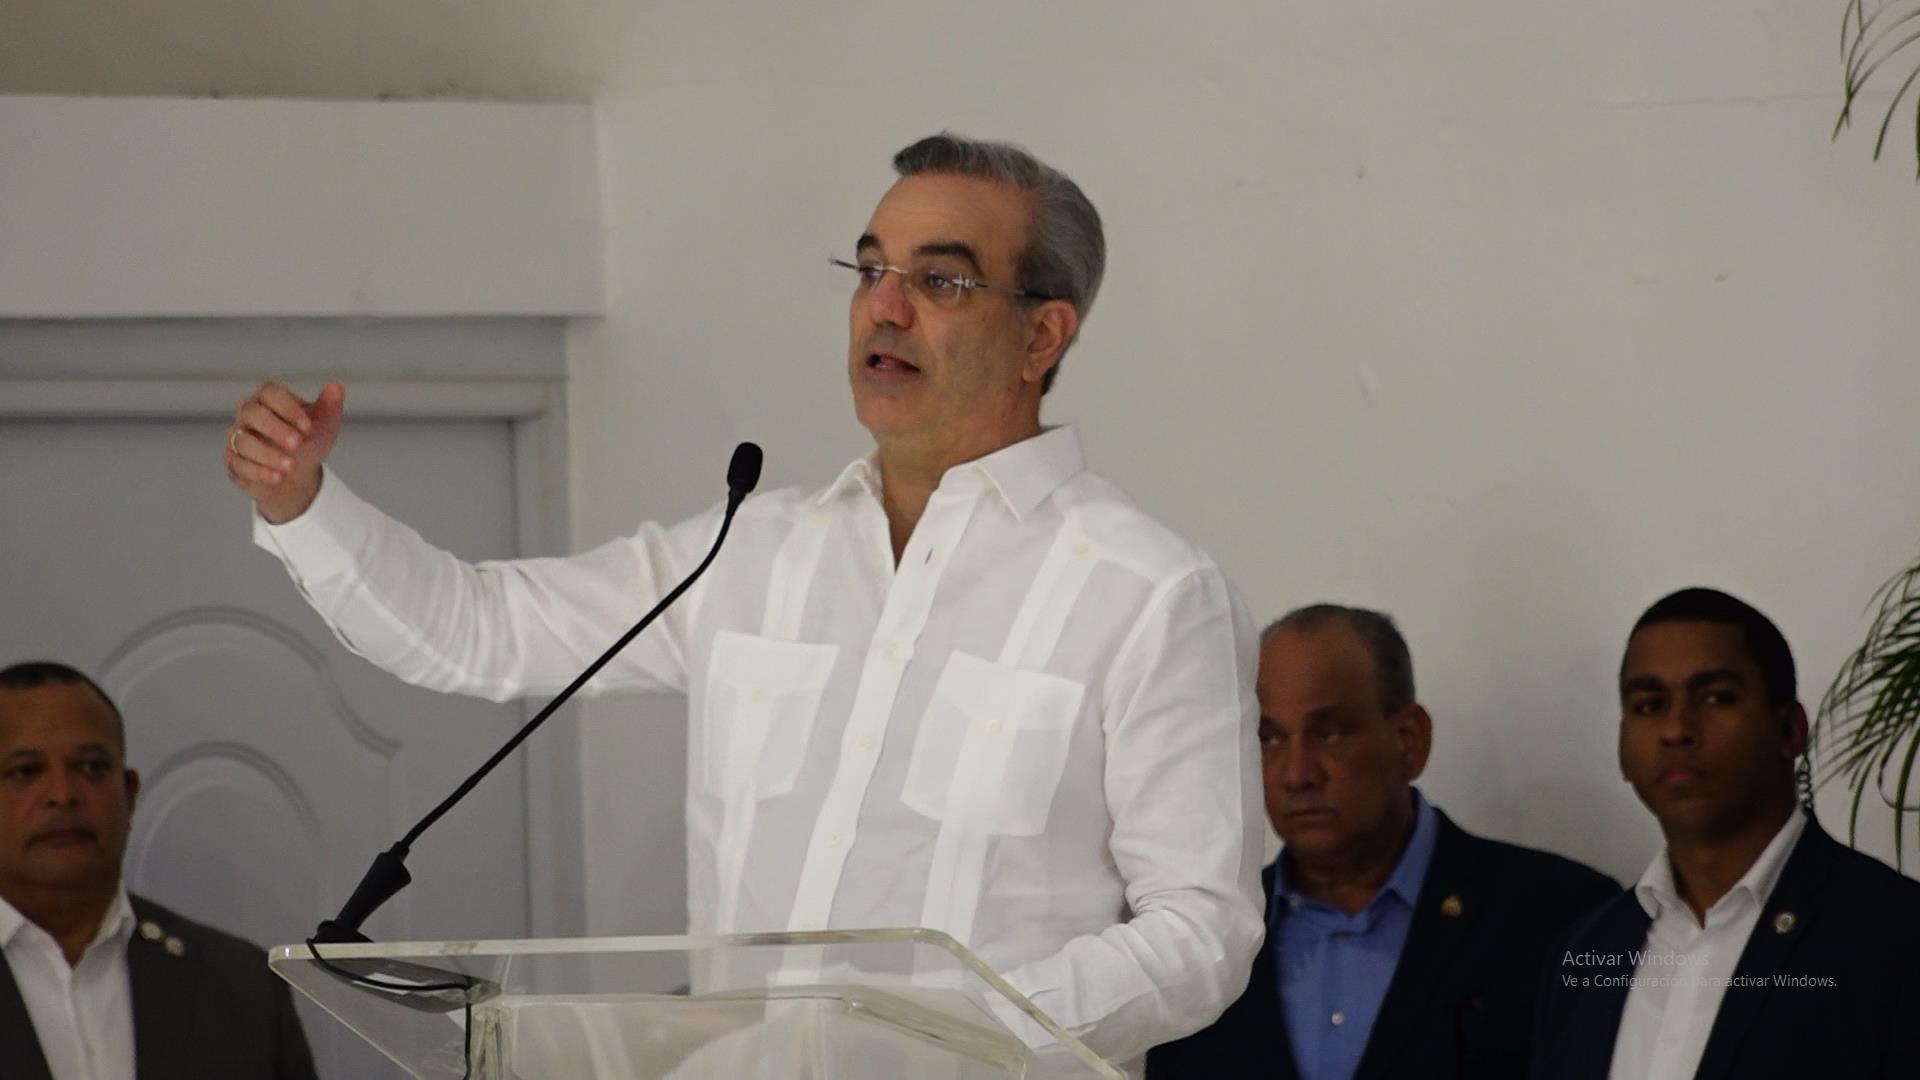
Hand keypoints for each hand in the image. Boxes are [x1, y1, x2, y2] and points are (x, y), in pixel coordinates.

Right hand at [224, 380, 345, 523]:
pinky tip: (278, 478)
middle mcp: (248, 415)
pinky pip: (238, 464)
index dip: (288, 407)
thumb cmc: (308, 443)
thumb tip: (336, 387)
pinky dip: (259, 472)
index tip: (309, 427)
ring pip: (243, 441)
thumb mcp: (324, 426)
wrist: (299, 476)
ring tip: (290, 467)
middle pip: (252, 412)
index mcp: (269, 400)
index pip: (269, 392)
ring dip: (268, 454)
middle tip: (298, 444)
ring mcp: (238, 438)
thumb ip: (330, 406)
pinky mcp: (233, 462)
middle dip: (275, 428)